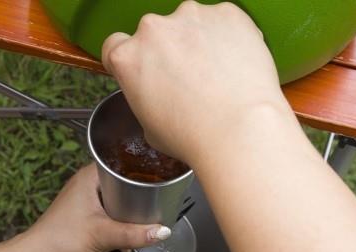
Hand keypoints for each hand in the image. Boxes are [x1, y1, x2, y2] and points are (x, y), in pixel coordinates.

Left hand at [17, 163, 169, 251]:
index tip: (157, 181)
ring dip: (128, 215)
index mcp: (89, 177)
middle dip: (138, 199)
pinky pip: (110, 213)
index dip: (141, 171)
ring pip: (118, 201)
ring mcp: (85, 198)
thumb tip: (162, 230)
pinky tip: (124, 235)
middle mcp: (87, 183)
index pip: (122, 163)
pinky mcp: (85, 213)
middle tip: (151, 208)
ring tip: (138, 224)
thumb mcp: (103, 235)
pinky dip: (118, 223)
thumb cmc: (60, 238)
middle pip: (123, 184)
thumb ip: (134, 234)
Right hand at [100, 1, 290, 163]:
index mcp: (127, 57)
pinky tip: (235, 63)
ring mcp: (190, 17)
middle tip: (187, 78)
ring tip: (217, 72)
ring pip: (190, 24)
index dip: (131, 57)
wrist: (240, 129)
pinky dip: (228, 36)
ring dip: (197, 40)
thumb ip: (145, 94)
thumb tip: (159, 92)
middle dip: (167, 50)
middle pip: (154, 33)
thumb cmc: (193, 135)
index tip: (144, 67)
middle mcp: (152, 29)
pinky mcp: (226, 13)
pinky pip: (223, 21)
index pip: (115, 44)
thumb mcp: (147, 124)